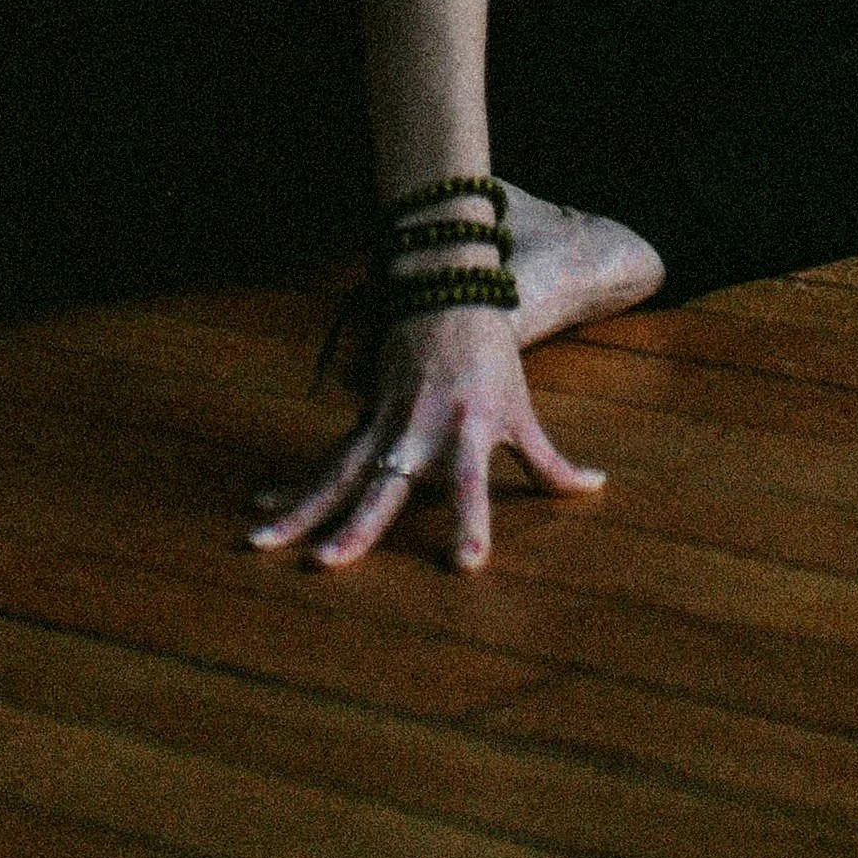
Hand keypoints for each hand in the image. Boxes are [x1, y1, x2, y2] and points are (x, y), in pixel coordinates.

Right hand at [249, 303, 604, 572]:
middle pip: (384, 487)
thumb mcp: (522, 410)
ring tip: (261, 544)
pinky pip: (327, 459)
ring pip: (337, 475)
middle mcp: (419, 432)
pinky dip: (295, 484)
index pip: (471, 487)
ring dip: (300, 510)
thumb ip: (551, 461)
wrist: (445, 292)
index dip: (471, 524)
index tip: (465, 565)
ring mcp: (383, 424)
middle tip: (325, 564)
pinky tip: (263, 506)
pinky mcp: (362, 417)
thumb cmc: (490, 357)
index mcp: (467, 432)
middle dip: (354, 528)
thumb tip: (597, 488)